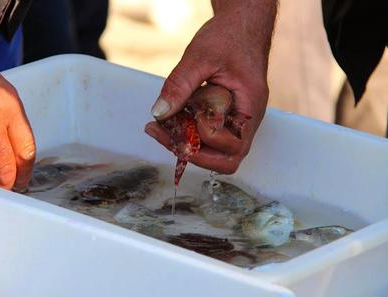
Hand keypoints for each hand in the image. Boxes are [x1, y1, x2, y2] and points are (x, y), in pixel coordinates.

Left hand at [145, 0, 276, 173]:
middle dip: (193, 152)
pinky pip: (208, 135)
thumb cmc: (230, 36)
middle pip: (226, 158)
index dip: (206, 139)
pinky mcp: (225, 115)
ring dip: (187, 144)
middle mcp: (246, 119)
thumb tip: (160, 112)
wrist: (242, 24)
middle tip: (164, 134)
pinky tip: (169, 119)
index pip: (233, 147)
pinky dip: (188, 132)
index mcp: (250, 107)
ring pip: (215, 151)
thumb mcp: (201, 56)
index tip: (189, 117)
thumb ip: (180, 85)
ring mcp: (237, 119)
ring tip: (160, 127)